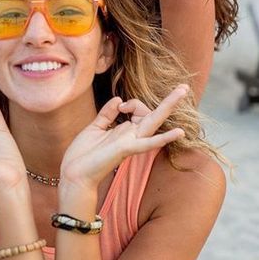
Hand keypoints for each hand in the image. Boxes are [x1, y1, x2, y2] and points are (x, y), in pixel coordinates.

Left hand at [60, 85, 187, 190]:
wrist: (74, 173)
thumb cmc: (84, 153)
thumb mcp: (95, 127)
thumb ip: (107, 114)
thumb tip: (119, 99)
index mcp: (125, 131)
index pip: (140, 109)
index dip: (132, 103)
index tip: (120, 106)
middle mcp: (132, 136)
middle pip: (154, 114)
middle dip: (169, 100)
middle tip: (184, 86)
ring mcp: (132, 142)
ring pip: (154, 122)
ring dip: (169, 106)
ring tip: (183, 91)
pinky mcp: (127, 149)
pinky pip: (148, 142)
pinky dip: (164, 138)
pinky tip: (178, 132)